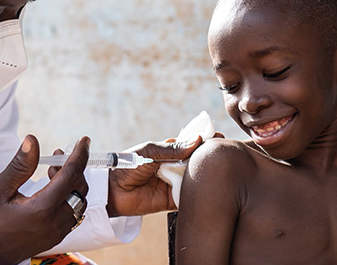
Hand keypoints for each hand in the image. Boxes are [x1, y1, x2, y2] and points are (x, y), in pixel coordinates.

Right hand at [0, 135, 89, 264]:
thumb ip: (20, 165)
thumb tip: (32, 141)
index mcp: (42, 208)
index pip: (71, 175)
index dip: (80, 154)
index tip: (84, 141)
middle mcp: (55, 222)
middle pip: (79, 187)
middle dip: (73, 167)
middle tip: (57, 156)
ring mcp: (58, 232)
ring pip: (80, 201)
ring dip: (72, 183)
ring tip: (52, 173)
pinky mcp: (56, 237)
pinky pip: (74, 213)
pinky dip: (70, 197)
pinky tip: (54, 190)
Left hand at [107, 133, 221, 216]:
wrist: (112, 190)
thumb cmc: (128, 165)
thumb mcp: (150, 152)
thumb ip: (173, 149)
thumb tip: (197, 139)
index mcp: (169, 152)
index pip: (191, 145)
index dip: (204, 141)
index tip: (218, 136)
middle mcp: (174, 167)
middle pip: (197, 162)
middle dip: (210, 157)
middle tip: (224, 152)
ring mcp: (175, 183)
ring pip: (196, 178)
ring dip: (207, 174)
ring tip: (221, 169)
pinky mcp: (173, 200)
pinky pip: (189, 196)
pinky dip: (199, 193)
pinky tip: (210, 187)